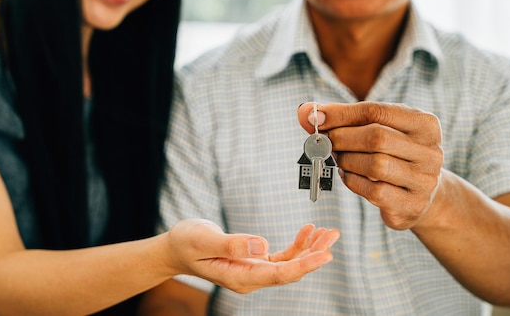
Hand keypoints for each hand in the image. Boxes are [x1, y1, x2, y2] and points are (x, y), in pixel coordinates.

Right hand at [165, 219, 338, 293]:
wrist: (175, 248)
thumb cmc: (186, 242)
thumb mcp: (203, 239)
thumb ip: (231, 244)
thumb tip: (261, 245)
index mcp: (239, 277)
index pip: (279, 274)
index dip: (304, 264)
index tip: (325, 254)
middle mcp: (250, 278)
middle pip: (290, 271)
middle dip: (314, 254)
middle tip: (333, 235)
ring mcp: (254, 271)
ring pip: (290, 264)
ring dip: (310, 248)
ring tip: (328, 232)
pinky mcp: (254, 262)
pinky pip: (282, 257)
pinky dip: (297, 244)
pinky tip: (307, 231)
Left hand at [297, 102, 443, 229]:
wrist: (421, 195)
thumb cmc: (391, 153)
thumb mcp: (376, 129)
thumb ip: (341, 118)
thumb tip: (304, 112)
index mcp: (425, 124)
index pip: (377, 111)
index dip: (342, 113)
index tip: (315, 117)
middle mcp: (431, 151)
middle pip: (377, 137)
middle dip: (343, 138)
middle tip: (326, 142)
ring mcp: (424, 180)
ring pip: (375, 165)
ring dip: (347, 161)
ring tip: (339, 158)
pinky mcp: (411, 205)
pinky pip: (373, 191)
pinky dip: (352, 181)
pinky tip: (348, 175)